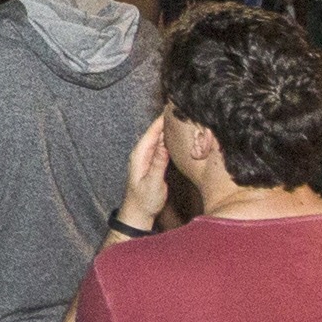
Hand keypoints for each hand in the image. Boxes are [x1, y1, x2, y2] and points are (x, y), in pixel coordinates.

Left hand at [118, 118, 173, 232]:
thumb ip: (158, 164)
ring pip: (160, 138)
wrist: (138, 214)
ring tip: (183, 117)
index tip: (172, 107)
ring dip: (170, 128)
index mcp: (140, 155)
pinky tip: (179, 135)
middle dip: (168, 120)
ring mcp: (148, 157)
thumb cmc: (143, 201)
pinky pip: (162, 146)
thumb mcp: (153, 183)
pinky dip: (170, 139)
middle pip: (156, 132)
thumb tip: (164, 145)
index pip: (152, 132)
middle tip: (183, 108)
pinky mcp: (154, 162)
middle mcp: (142, 153)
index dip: (162, 119)